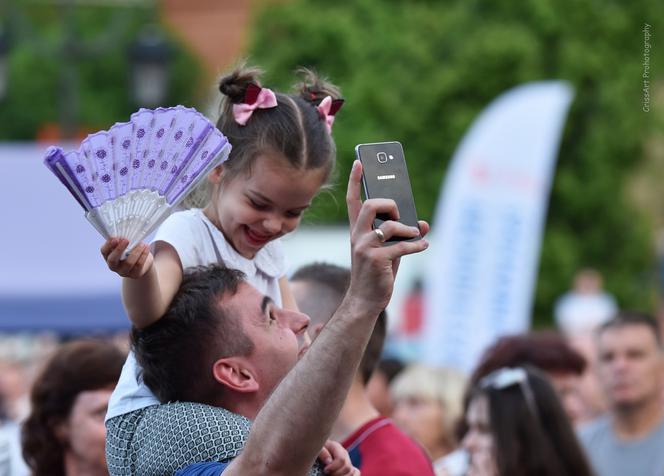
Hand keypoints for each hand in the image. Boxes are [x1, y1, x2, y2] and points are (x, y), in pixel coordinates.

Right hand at [100, 237, 152, 278]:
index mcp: (108, 256)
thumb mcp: (125, 245)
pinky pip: (139, 265)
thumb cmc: (131, 250)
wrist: (142, 262)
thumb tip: (124, 234)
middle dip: (119, 249)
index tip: (115, 238)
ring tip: (142, 244)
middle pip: (112, 260)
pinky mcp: (134, 274)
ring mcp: (123, 272)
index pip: (104, 251)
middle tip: (126, 240)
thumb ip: (122, 240)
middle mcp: (113, 266)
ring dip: (136, 251)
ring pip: (128, 263)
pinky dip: (143, 255)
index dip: (108, 245)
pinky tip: (147, 247)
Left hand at [318, 440, 359, 475]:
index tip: (325, 470)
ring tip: (332, 475)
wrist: (317, 451)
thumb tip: (329, 462)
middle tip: (327, 474)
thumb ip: (323, 452)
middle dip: (337, 474)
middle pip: (347, 467)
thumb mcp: (317, 448)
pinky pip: (356, 473)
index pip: (341, 460)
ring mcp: (348, 461)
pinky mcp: (349, 468)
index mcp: (336, 447)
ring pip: (352, 472)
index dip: (333, 467)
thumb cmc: (315, 450)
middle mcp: (344, 454)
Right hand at [345, 160, 428, 312]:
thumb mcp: (387, 250)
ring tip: (416, 234)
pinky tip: (425, 245)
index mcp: (357, 231)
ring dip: (408, 229)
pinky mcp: (376, 259)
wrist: (365, 301)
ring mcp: (364, 247)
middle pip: (370, 205)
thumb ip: (402, 235)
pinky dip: (417, 245)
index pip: (353, 201)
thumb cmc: (377, 274)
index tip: (360, 162)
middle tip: (400, 215)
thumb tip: (423, 224)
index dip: (356, 181)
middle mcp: (357, 236)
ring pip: (390, 225)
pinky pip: (402, 246)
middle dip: (390, 204)